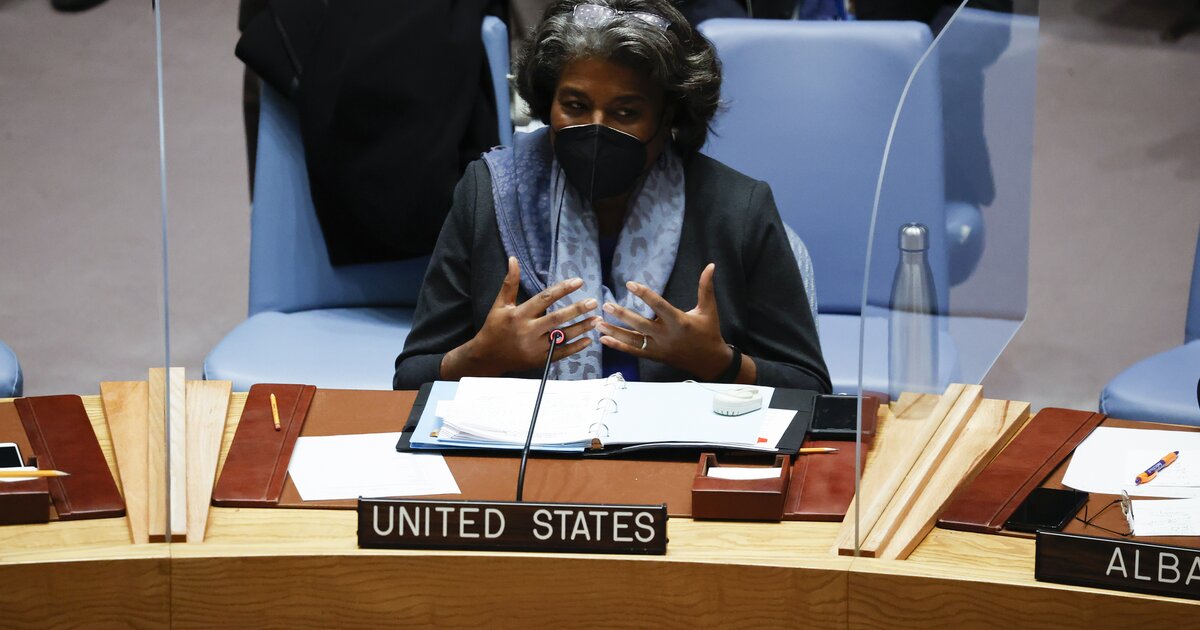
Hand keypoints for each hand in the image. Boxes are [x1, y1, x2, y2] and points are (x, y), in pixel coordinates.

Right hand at [441, 257, 599, 378]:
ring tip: (596, 320)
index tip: (579, 281)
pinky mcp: (539, 360)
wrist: (487, 356)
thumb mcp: (500, 305)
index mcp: (519, 315)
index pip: (545, 299)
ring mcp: (534, 347)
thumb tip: (513, 259)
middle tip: (594, 302)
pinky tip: (588, 340)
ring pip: (562, 336)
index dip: (562, 289)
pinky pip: (561, 353)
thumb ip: (510, 283)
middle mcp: (528, 331)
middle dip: (577, 309)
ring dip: (581, 328)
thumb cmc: (494, 327)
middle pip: (557, 318)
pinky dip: (575, 347)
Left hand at [597, 263, 733, 380]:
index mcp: (679, 321)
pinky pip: (633, 351)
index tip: (630, 284)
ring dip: (614, 332)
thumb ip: (706, 287)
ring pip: (633, 340)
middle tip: (606, 304)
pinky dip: (618, 346)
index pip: (658, 305)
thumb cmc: (709, 332)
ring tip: (597, 323)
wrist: (710, 361)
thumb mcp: (709, 309)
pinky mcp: (654, 356)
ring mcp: (659, 348)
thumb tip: (711, 265)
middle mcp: (667, 335)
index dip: (644, 294)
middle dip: (622, 314)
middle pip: (641, 324)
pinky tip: (604, 339)